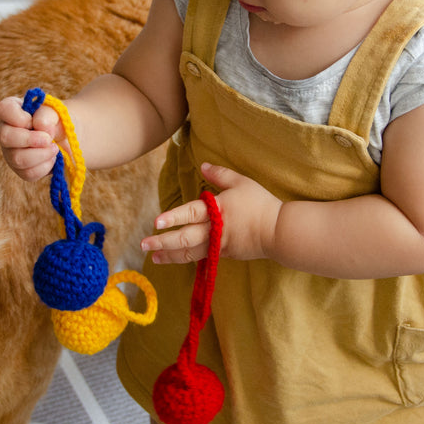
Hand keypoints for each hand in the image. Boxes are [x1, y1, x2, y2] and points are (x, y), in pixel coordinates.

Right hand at [0, 95, 63, 180]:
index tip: (34, 121)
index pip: (4, 109)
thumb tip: (41, 128)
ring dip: (42, 154)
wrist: (68, 140)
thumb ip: (46, 115)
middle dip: (30, 140)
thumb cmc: (58, 121)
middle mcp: (7, 131)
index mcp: (13, 111)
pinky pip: (28, 173)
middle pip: (5, 137)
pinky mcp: (21, 170)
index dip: (18, 117)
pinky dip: (45, 166)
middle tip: (49, 139)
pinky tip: (52, 158)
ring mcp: (11, 152)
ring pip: (18, 159)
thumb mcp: (56, 111)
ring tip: (55, 148)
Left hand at [141, 163, 280, 263]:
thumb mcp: (242, 182)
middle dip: (163, 242)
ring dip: (170, 256)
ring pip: (189, 253)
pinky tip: (175, 258)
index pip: (190, 213)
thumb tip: (202, 165)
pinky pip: (200, 257)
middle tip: (144, 244)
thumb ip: (220, 174)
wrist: (278, 232)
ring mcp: (218, 246)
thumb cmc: (260, 204)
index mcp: (217, 210)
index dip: (173, 217)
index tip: (157, 222)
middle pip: (184, 239)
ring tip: (154, 257)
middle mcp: (214, 230)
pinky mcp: (224, 255)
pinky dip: (185, 258)